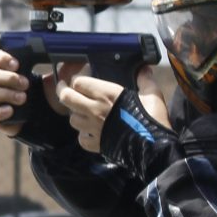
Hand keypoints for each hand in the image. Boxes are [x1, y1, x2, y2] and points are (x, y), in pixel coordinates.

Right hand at [0, 50, 63, 136]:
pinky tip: (10, 111)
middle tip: (25, 83)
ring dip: (5, 94)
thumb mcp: (59, 79)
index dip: (1, 59)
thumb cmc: (49, 95)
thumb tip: (79, 55)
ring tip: (23, 98)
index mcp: (9, 70)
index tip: (16, 63)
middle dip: (7, 77)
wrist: (50, 119)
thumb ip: (66, 67)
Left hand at [65, 64, 180, 180]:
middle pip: (66, 97)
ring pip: (72, 119)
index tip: (78, 78)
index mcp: (106, 94)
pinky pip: (81, 139)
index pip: (78, 82)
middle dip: (62, 91)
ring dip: (75, 114)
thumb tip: (144, 69)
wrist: (153, 148)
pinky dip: (83, 135)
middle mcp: (95, 109)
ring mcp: (93, 128)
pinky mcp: (96, 145)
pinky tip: (90, 132)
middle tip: (64, 88)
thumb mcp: (153, 95)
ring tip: (82, 112)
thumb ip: (145, 80)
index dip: (76, 79)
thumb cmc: (152, 119)